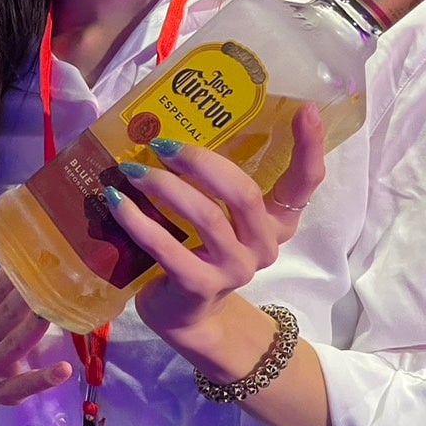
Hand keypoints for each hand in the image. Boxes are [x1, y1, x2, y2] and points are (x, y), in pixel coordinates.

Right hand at [0, 269, 71, 416]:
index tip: (42, 259)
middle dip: (32, 297)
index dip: (18, 275)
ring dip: (37, 328)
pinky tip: (64, 369)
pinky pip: (27, 384)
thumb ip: (4, 292)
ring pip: (17, 344)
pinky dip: (45, 378)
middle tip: (58, 279)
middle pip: (7, 315)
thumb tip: (38, 256)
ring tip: (57, 312)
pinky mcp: (4, 392)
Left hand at [112, 104, 326, 345]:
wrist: (185, 316)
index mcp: (276, 223)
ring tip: (132, 169)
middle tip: (163, 143)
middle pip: (243, 193)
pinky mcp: (200, 286)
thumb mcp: (217, 216)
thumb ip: (212, 184)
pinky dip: (139, 221)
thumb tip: (169, 129)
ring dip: (165, 187)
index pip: (303, 184)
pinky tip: (117, 202)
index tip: (307, 110)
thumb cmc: (199, 252)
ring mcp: (235, 269)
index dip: (309, 148)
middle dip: (202, 162)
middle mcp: (264, 245)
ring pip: (207, 217)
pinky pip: (169, 248)